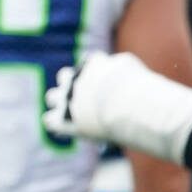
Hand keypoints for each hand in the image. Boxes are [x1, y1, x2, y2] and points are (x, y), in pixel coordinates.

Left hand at [42, 52, 191, 161]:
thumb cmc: (140, 91)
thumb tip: (141, 65)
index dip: (92, 75)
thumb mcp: (137, 71)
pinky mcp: (63, 120)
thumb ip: (131, 68)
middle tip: (83, 97)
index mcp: (92, 64)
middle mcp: (75, 79)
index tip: (100, 86)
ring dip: (58, 103)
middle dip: (70, 85)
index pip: (86, 64)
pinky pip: (49, 121)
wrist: (128, 106)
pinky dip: (56, 124)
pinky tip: (64, 128)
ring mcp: (66, 99)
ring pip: (52, 96)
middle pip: (64, 77)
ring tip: (71, 112)